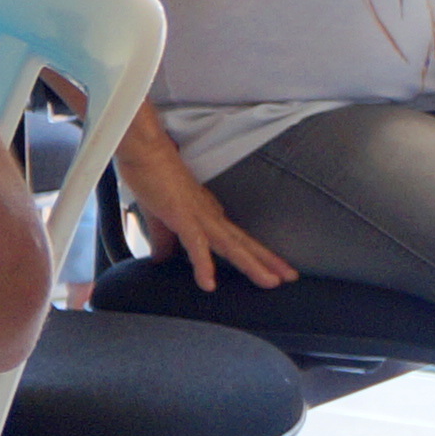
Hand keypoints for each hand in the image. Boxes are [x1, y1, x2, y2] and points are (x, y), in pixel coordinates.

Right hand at [119, 122, 293, 291]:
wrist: (144, 150)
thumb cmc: (152, 175)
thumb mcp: (158, 217)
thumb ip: (163, 241)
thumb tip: (160, 260)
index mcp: (207, 215)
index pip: (238, 239)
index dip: (257, 255)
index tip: (276, 269)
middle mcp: (210, 216)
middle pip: (243, 244)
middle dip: (268, 262)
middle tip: (290, 277)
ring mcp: (198, 216)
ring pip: (230, 246)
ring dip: (251, 265)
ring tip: (270, 282)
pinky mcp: (181, 216)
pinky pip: (195, 244)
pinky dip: (203, 265)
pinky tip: (208, 284)